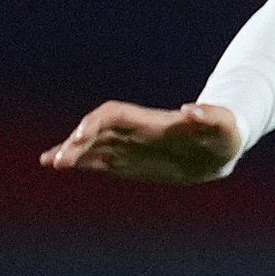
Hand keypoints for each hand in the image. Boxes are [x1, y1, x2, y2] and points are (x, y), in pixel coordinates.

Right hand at [41, 101, 242, 183]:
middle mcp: (135, 131)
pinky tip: (57, 165)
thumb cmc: (224, 135)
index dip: (95, 123)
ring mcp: (129, 146)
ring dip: (71, 152)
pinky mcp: (128, 161)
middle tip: (59, 161)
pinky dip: (77, 162)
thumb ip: (212, 117)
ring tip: (49, 162)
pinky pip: (97, 160)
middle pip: (97, 130)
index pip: (115, 116)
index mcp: (152, 122)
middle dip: (77, 142)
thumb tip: (191, 110)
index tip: (80, 137)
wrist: (221, 149)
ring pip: (92, 145)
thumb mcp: (225, 126)